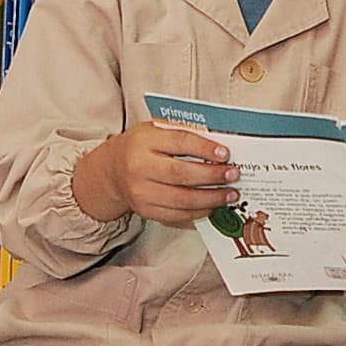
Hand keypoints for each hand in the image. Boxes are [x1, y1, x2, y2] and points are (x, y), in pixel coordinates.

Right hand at [72, 121, 241, 226]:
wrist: (112, 171)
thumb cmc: (141, 147)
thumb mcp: (156, 130)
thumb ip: (183, 133)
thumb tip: (219, 144)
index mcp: (144, 141)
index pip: (179, 142)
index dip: (205, 148)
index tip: (225, 153)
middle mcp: (139, 168)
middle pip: (181, 174)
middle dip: (212, 176)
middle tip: (233, 174)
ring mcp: (140, 193)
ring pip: (182, 200)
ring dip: (211, 198)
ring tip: (230, 194)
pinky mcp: (145, 211)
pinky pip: (177, 215)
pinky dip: (199, 211)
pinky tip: (213, 205)